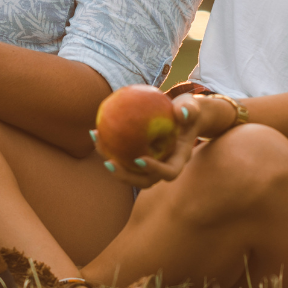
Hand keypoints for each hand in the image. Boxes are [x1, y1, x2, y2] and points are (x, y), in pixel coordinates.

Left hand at [93, 94, 209, 188]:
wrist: (182, 116)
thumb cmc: (188, 110)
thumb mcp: (191, 107)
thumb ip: (189, 110)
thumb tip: (180, 112)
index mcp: (178, 160)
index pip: (168, 172)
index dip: (154, 171)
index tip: (139, 159)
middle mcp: (164, 166)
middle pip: (144, 181)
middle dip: (125, 176)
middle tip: (109, 162)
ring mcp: (150, 164)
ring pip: (130, 171)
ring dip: (112, 164)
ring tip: (97, 144)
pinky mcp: (138, 156)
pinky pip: (122, 156)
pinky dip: (108, 147)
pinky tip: (95, 131)